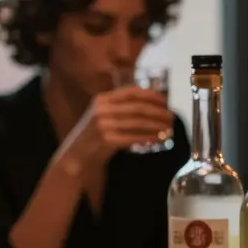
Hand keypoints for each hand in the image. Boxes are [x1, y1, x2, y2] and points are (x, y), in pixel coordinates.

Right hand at [57, 86, 173, 165]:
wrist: (76, 155)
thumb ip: (122, 108)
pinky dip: (148, 137)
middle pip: (138, 107)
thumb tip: (153, 106)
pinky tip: (157, 139)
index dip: (150, 95)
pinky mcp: (106, 140)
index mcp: (102, 99)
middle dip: (158, 112)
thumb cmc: (94, 135)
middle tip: (172, 117)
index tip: (165, 101)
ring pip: (138, 123)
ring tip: (168, 129)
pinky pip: (134, 137)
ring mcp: (103, 125)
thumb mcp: (103, 115)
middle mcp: (101, 109)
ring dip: (157, 125)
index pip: (131, 92)